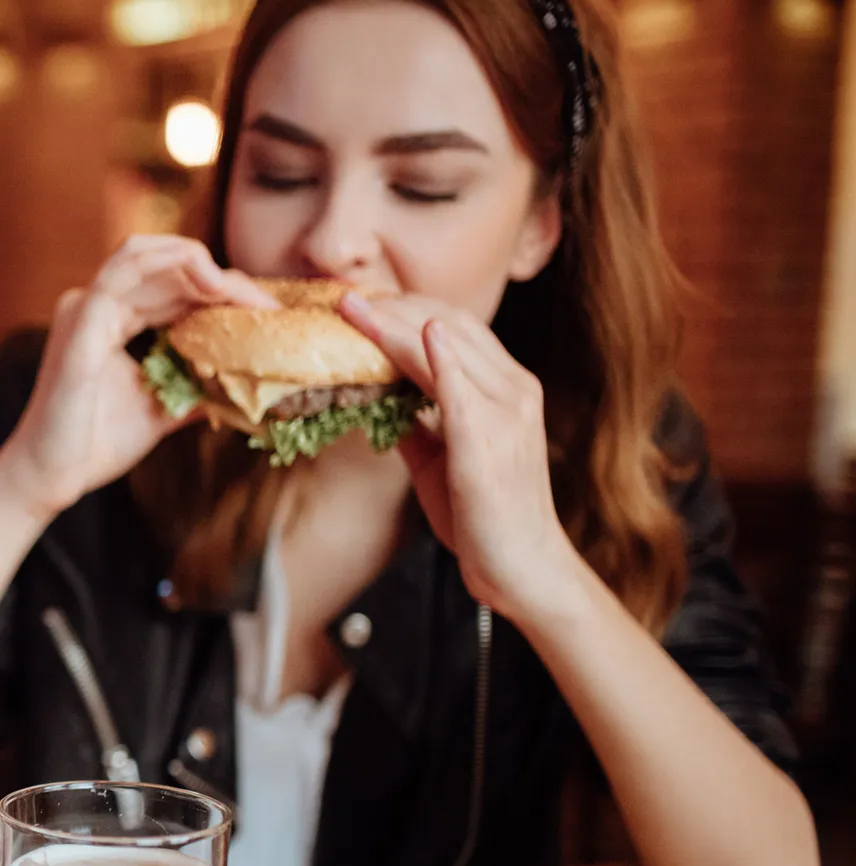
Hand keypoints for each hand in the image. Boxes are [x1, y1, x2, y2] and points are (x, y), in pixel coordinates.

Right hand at [0, 235, 277, 517]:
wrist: (53, 477)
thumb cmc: (96, 444)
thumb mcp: (161, 409)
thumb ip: (194, 387)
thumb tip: (243, 387)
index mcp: (111, 319)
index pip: (171, 287)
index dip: (220, 293)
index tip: (265, 316)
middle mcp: (95, 305)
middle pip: (165, 268)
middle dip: (220, 279)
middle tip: (265, 307)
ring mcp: (84, 308)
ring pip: (144, 256)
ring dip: (198, 265)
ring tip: (239, 292)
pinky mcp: (80, 321)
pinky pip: (122, 272)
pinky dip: (166, 263)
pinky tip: (207, 276)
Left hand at [338, 292, 585, 620]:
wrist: (520, 566)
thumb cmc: (481, 514)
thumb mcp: (441, 456)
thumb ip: (415, 420)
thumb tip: (375, 395)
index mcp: (507, 389)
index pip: (455, 329)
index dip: (406, 311)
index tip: (362, 303)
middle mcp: (514, 389)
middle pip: (450, 325)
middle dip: (395, 308)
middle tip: (345, 299)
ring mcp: (506, 411)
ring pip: (447, 345)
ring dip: (394, 323)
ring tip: (352, 309)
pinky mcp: (488, 438)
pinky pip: (458, 386)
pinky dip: (433, 356)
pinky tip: (408, 334)